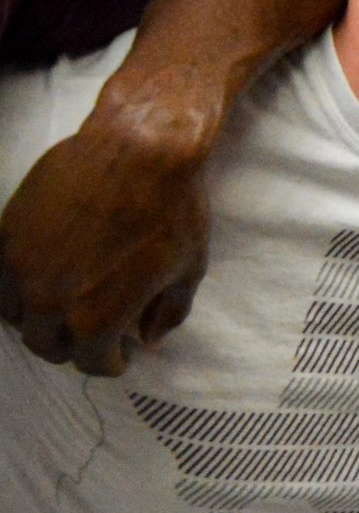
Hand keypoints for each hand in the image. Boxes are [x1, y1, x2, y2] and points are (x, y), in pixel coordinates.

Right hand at [0, 101, 212, 375]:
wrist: (139, 148)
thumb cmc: (173, 209)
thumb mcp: (187, 270)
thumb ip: (167, 314)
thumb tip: (149, 339)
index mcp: (96, 319)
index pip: (92, 364)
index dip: (112, 363)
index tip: (120, 354)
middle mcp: (50, 300)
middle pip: (47, 346)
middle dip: (72, 347)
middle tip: (92, 335)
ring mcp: (22, 266)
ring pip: (16, 316)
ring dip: (39, 320)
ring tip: (64, 309)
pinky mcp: (8, 233)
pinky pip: (1, 279)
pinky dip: (18, 289)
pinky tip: (43, 280)